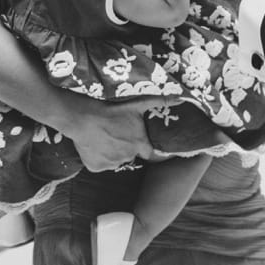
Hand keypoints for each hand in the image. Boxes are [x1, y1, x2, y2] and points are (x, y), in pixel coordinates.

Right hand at [62, 95, 177, 169]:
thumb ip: (160, 102)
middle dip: (125, 146)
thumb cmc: (112, 108)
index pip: (150, 153)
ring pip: (114, 159)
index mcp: (139, 144)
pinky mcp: (95, 167)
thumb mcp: (137, 104)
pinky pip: (99, 164)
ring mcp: (110, 164)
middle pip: (129, 154)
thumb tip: (181, 98)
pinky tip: (94, 143)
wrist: (82, 116)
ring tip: (104, 135)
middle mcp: (127, 157)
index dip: (146, 147)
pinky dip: (97, 156)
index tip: (141, 142)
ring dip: (111, 151)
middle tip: (116, 132)